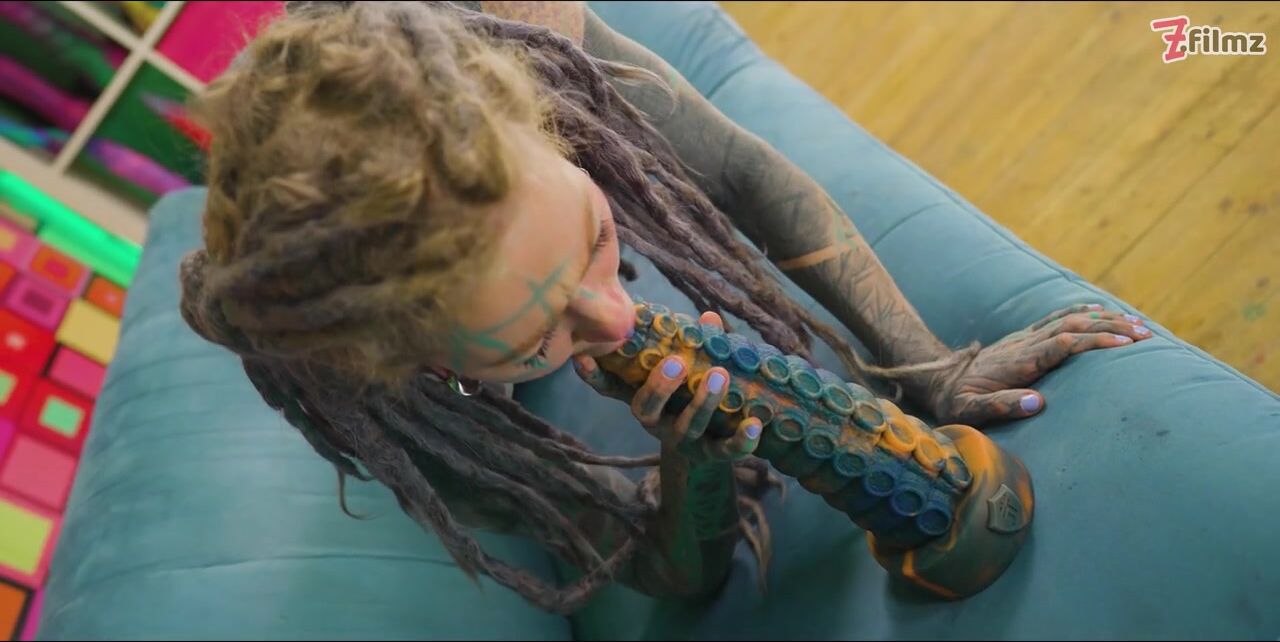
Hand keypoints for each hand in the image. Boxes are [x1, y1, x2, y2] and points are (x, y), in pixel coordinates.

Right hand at [572, 311, 761, 462]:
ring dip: (702, 402)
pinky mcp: (711, 456)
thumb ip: (697, 345)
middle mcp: (656, 422)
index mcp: (644, 398)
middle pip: (645, 410)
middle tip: (676, 362)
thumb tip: (708, 318)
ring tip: (719, 375)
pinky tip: (755, 423)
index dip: (594, 376)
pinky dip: (741, 440)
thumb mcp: (691, 369)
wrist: (715, 446)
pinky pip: (725, 451)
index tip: (582, 358)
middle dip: (659, 387)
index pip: (612, 388)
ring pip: (686, 427)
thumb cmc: (694, 395)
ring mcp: (682, 442)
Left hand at [927, 303, 1152, 424]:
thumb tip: (1039, 403)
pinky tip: (1100, 311)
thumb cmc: (956, 401)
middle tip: (1146, 335)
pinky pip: (1056, 319)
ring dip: (1104, 319)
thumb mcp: (970, 410)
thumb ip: (1001, 406)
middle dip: (1111, 328)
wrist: (938, 380)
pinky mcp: (1023, 337)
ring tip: (1138, 323)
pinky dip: (1081, 312)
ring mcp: (1024, 338)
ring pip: (1069, 319)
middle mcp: (1024, 344)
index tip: (1124, 344)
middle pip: (1073, 326)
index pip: (1062, 344)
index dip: (1093, 342)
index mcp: (1018, 362)